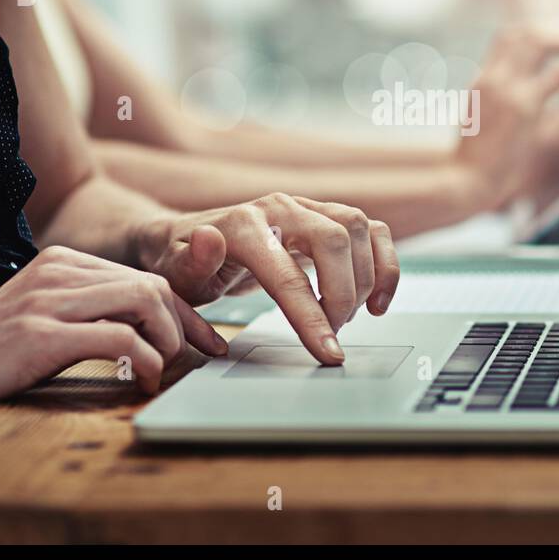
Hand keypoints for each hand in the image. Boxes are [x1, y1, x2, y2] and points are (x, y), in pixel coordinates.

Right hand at [0, 246, 228, 414]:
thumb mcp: (43, 319)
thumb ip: (88, 312)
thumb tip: (152, 329)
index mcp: (59, 262)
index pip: (142, 276)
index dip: (183, 310)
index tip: (207, 339)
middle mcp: (56, 271)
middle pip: (151, 284)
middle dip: (185, 323)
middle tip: (199, 356)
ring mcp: (47, 299)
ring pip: (144, 301)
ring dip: (168, 339)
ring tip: (165, 368)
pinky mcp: (40, 334)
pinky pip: (120, 337)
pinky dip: (147, 359)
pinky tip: (146, 378)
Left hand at [136, 194, 399, 365]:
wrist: (186, 237)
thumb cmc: (180, 261)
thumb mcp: (173, 272)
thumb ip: (191, 262)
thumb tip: (208, 239)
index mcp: (243, 225)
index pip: (286, 272)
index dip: (311, 315)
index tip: (329, 351)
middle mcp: (280, 208)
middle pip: (335, 239)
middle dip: (343, 294)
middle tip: (333, 332)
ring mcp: (306, 208)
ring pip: (359, 228)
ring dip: (365, 278)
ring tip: (348, 317)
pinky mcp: (325, 217)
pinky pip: (372, 231)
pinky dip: (385, 264)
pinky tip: (377, 300)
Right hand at [454, 27, 558, 208]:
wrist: (463, 182)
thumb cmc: (473, 164)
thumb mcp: (481, 125)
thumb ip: (497, 107)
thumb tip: (519, 105)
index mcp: (482, 82)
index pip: (507, 38)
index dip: (538, 34)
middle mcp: (493, 78)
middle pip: (524, 33)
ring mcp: (506, 89)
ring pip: (540, 42)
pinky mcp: (524, 106)